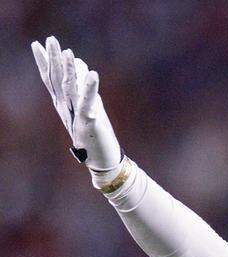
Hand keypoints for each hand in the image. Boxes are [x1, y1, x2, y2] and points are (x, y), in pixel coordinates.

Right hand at [31, 36, 120, 170]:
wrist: (102, 158)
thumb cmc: (94, 131)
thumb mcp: (88, 105)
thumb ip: (82, 86)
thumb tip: (81, 63)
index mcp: (63, 104)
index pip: (50, 79)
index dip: (44, 61)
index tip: (37, 44)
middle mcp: (65, 107)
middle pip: (57, 79)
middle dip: (53, 58)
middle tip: (50, 39)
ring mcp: (75, 114)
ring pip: (69, 88)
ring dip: (69, 69)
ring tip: (69, 52)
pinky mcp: (88, 122)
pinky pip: (88, 102)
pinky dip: (89, 88)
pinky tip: (92, 73)